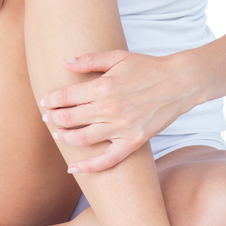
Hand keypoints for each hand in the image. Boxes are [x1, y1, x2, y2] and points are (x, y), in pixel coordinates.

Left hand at [41, 51, 195, 172]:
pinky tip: (73, 168)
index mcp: (103, 86)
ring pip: (82, 139)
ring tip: (58, 134)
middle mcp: (109, 108)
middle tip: (48, 117)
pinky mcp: (133, 142)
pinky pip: (107, 160)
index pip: (66, 96)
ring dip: (64, 137)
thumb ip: (89, 60)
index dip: (51, 99)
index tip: (45, 101)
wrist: (179, 82)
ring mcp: (121, 127)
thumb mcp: (118, 56)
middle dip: (53, 118)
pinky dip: (88, 167)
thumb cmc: (148, 67)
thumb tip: (63, 62)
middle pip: (69, 118)